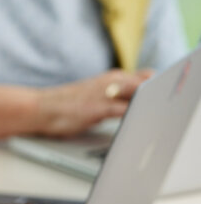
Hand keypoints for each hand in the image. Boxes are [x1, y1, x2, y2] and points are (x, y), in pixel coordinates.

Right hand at [36, 69, 151, 136]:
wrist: (40, 108)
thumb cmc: (67, 105)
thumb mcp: (97, 95)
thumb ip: (117, 96)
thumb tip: (137, 103)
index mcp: (114, 77)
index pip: (149, 77)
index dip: (160, 89)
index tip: (163, 102)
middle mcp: (113, 81)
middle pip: (150, 82)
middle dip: (159, 95)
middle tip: (162, 111)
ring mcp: (107, 93)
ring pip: (141, 94)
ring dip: (152, 105)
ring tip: (158, 117)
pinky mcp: (99, 107)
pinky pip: (127, 111)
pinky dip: (137, 117)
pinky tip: (142, 125)